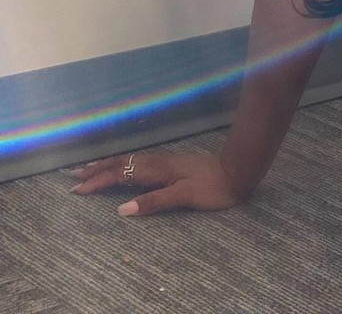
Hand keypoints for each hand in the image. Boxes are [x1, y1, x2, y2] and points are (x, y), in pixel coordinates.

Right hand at [67, 148, 249, 216]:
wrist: (238, 171)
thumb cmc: (213, 187)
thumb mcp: (184, 196)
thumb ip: (154, 201)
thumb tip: (122, 209)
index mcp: (158, 170)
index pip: (122, 174)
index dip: (99, 181)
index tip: (78, 189)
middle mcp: (159, 162)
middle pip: (123, 163)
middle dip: (98, 169)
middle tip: (75, 175)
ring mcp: (166, 161)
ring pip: (131, 160)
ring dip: (110, 164)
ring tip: (92, 168)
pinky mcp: (173, 163)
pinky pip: (140, 161)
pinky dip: (125, 163)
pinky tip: (126, 166)